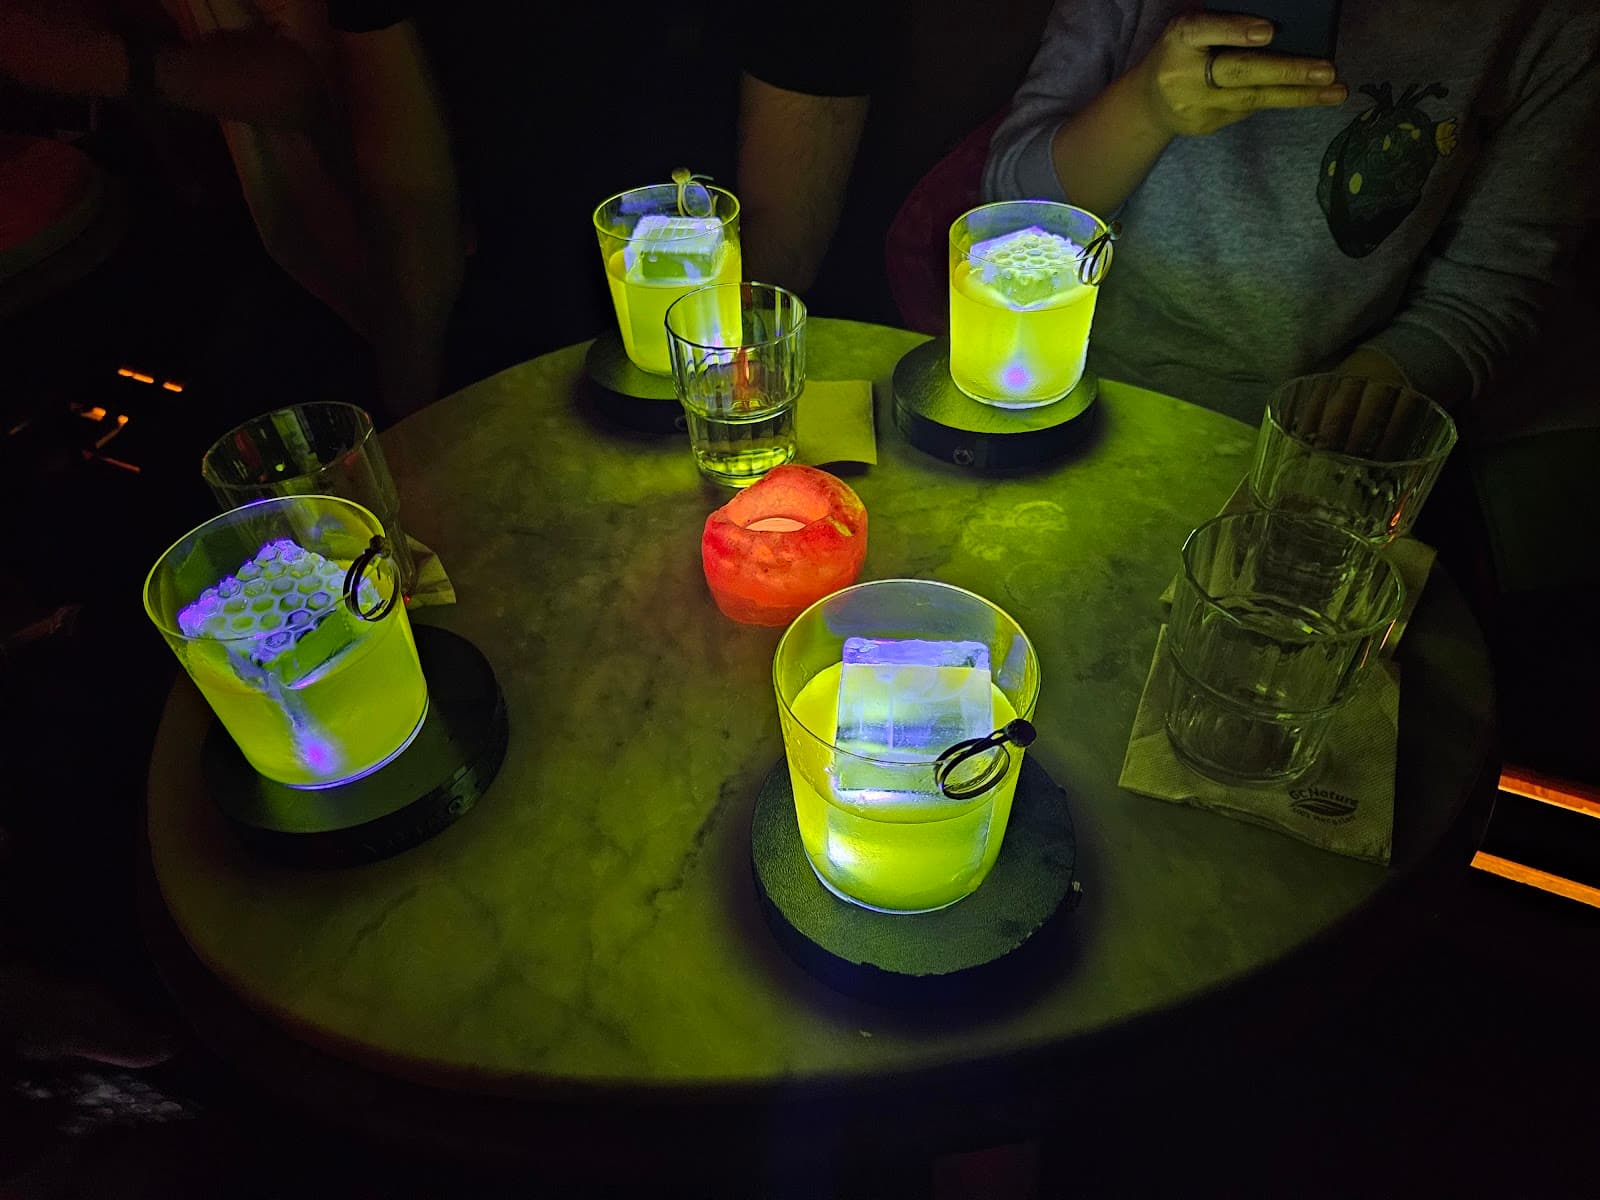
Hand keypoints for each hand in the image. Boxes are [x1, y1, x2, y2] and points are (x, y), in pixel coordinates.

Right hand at [1134, 12, 1347, 138]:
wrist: (1147, 104)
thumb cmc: (1179, 52)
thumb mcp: (1190, 29)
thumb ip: (1221, 24)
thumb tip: (1277, 22)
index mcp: (1180, 39)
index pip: (1206, 31)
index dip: (1236, 31)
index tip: (1268, 32)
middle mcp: (1184, 74)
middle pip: (1239, 72)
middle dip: (1286, 71)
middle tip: (1325, 70)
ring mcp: (1196, 105)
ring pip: (1253, 98)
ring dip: (1298, 95)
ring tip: (1334, 91)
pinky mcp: (1208, 125)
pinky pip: (1249, 108)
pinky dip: (1279, 99)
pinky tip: (1308, 95)